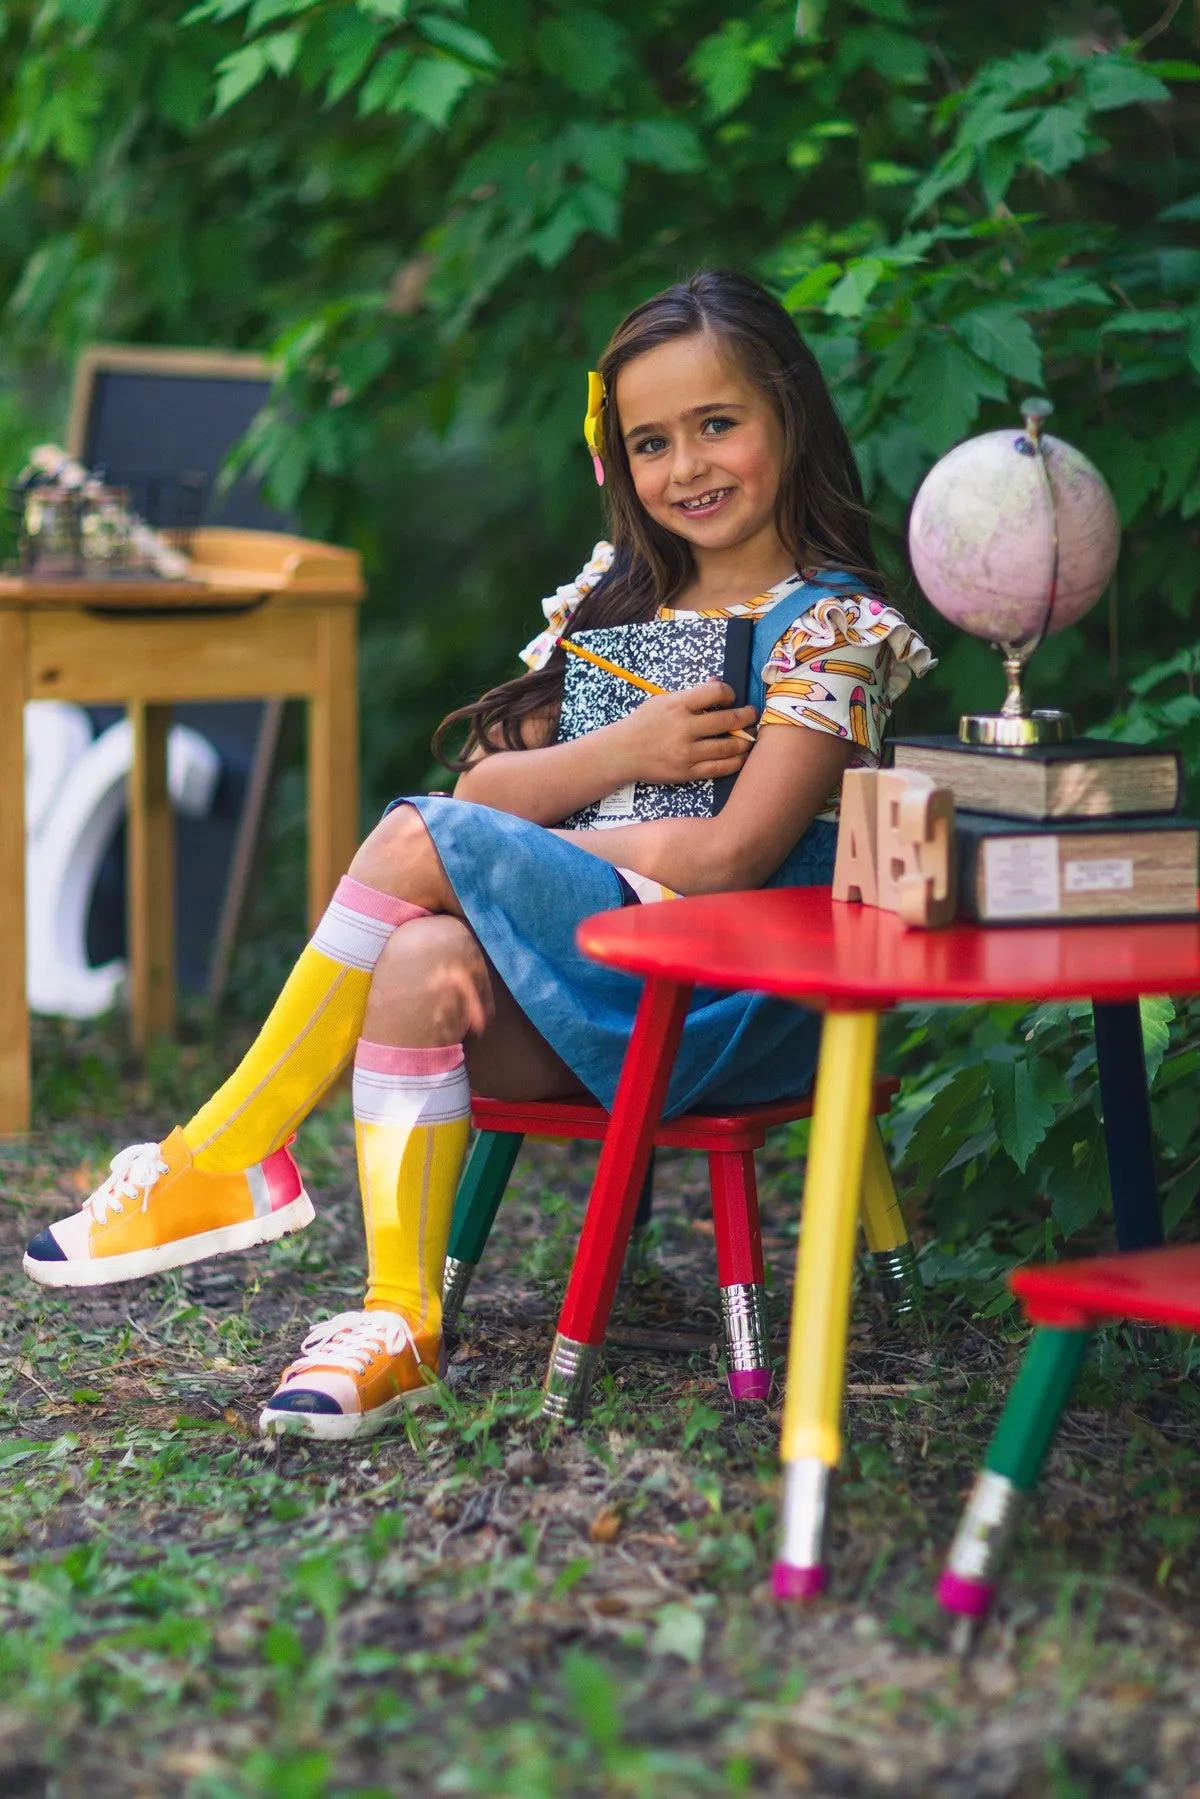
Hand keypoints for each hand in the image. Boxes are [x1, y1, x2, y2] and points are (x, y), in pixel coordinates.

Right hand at [607, 681, 757, 785]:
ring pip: (729, 746)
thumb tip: (717, 683)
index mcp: (678, 705)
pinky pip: (720, 768)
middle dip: (746, 716)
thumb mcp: (663, 701)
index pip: (715, 692)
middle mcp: (684, 728)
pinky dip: (736, 761)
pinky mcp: (687, 772)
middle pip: (728, 720)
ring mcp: (687, 753)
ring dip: (746, 740)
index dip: (730, 692)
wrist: (622, 752)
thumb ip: (691, 694)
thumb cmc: (644, 723)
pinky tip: (741, 756)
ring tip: (750, 736)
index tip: (732, 696)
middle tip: (751, 715)